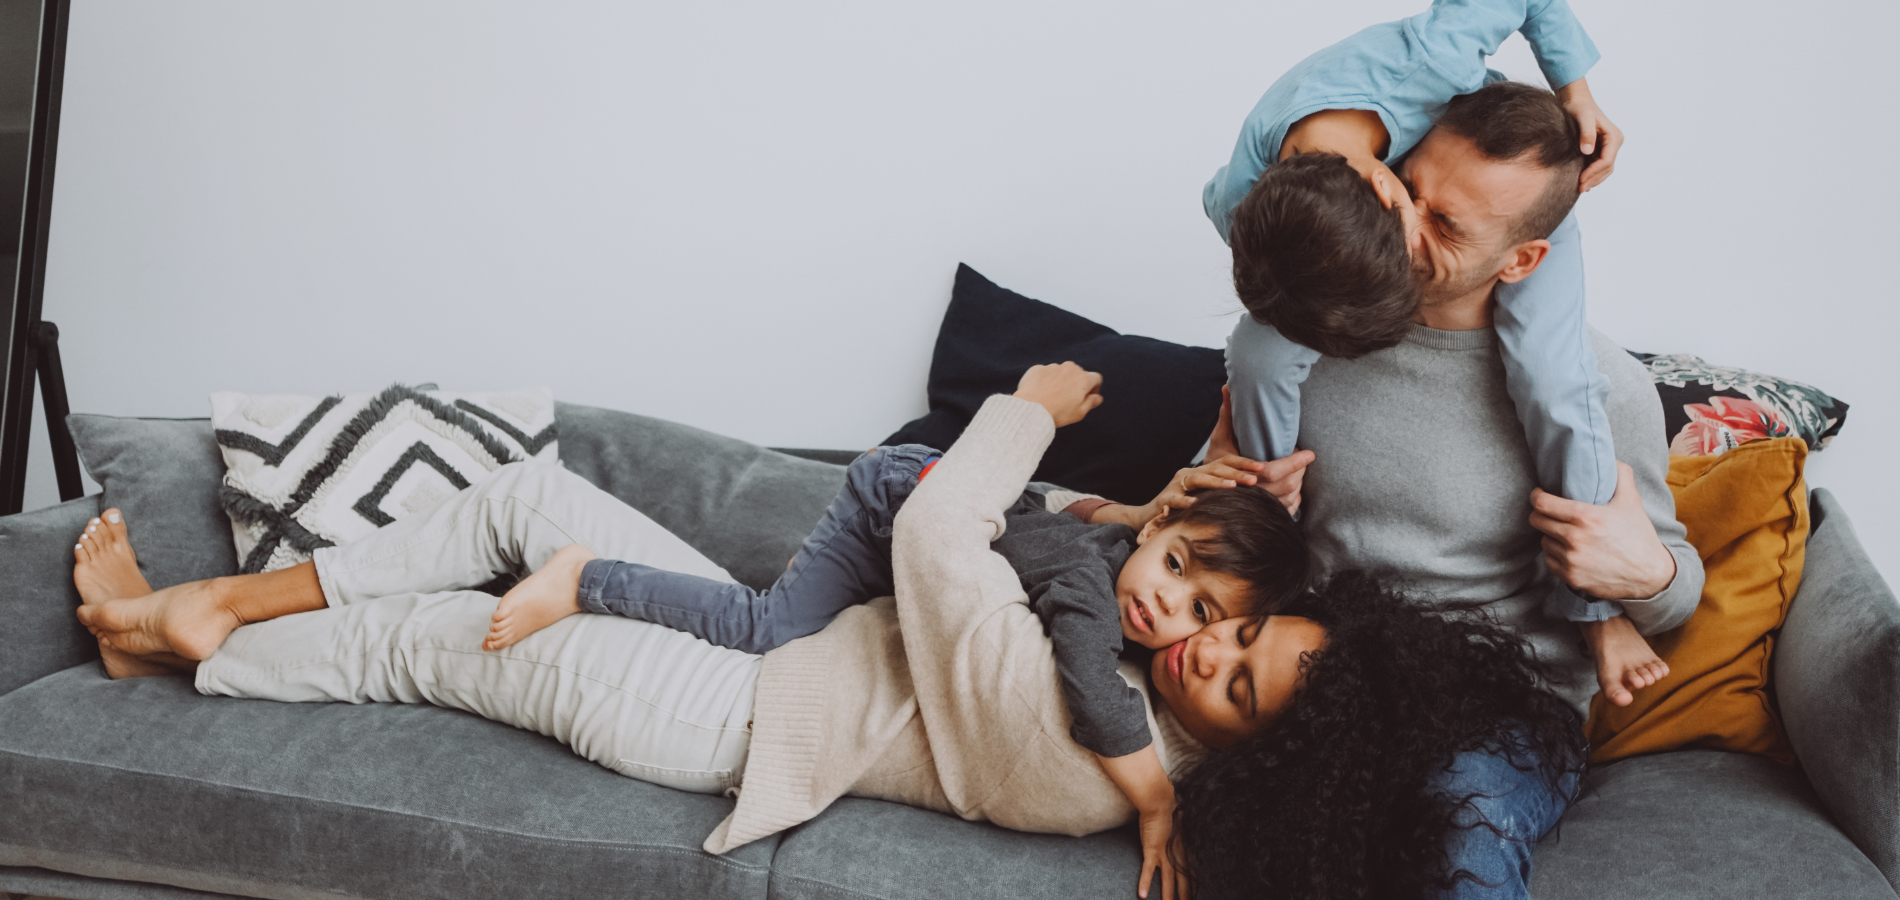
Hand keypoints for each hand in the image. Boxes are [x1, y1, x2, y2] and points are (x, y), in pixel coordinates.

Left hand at [1013, 362, 1103, 426]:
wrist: (1032, 408)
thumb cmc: (1058, 413)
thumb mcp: (1079, 413)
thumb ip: (1091, 403)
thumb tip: (1098, 398)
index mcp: (1083, 379)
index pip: (1096, 378)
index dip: (1094, 387)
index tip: (1088, 396)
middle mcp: (1070, 368)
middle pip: (1077, 373)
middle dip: (1076, 383)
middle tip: (1068, 398)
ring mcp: (1053, 367)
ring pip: (1060, 372)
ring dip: (1060, 381)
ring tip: (1052, 396)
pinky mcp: (1038, 369)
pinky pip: (1045, 373)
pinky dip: (1045, 380)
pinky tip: (1040, 393)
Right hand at [1127, 455, 1269, 524]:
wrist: (1149, 517)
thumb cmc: (1182, 508)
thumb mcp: (1204, 496)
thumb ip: (1222, 491)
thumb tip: (1251, 492)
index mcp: (1200, 472)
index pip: (1224, 462)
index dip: (1243, 463)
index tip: (1262, 467)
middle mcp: (1188, 474)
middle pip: (1214, 468)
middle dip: (1236, 472)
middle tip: (1254, 478)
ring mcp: (1175, 486)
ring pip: (1197, 479)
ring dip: (1216, 482)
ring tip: (1232, 486)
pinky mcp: (1164, 499)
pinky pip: (1175, 498)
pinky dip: (1185, 501)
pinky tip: (1196, 504)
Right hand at [1136, 800, 1189, 899]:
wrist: (1161, 802)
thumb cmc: (1169, 808)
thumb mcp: (1180, 822)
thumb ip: (1182, 830)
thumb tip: (1185, 827)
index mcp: (1185, 848)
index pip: (1191, 871)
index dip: (1194, 884)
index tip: (1194, 894)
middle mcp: (1177, 854)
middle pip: (1183, 880)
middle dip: (1185, 895)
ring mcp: (1165, 854)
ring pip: (1168, 880)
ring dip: (1168, 895)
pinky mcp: (1152, 851)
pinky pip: (1147, 871)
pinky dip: (1144, 883)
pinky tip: (1142, 896)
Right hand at [1199, 385, 1312, 514]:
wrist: (1200, 492)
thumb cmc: (1212, 463)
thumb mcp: (1219, 439)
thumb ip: (1227, 415)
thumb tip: (1228, 387)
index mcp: (1243, 476)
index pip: (1275, 470)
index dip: (1295, 462)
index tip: (1309, 453)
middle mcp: (1250, 494)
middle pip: (1287, 486)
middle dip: (1300, 472)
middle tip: (1305, 459)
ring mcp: (1255, 508)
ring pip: (1288, 500)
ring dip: (1298, 486)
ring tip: (1300, 472)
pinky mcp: (1260, 517)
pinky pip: (1285, 512)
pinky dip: (1294, 502)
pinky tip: (1295, 491)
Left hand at [1529, 462, 1676, 599]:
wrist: (1649, 575)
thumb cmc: (1639, 536)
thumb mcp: (1632, 502)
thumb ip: (1620, 476)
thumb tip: (1611, 458)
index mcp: (1586, 517)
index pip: (1542, 504)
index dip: (1537, 497)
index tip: (1539, 494)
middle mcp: (1575, 539)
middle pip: (1538, 521)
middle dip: (1542, 515)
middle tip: (1551, 513)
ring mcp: (1572, 560)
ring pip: (1544, 542)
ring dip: (1551, 536)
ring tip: (1565, 532)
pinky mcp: (1571, 578)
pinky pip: (1549, 561)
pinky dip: (1556, 555)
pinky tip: (1569, 551)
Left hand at [1554, 77, 1622, 191]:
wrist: (1576, 100)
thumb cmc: (1579, 107)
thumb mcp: (1582, 118)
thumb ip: (1586, 133)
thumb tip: (1588, 151)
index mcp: (1614, 137)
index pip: (1607, 161)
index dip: (1594, 172)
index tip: (1581, 180)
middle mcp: (1614, 143)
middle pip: (1607, 168)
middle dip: (1594, 179)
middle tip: (1580, 189)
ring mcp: (1608, 147)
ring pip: (1604, 169)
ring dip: (1594, 179)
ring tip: (1580, 188)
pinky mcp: (1600, 149)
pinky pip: (1598, 166)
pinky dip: (1592, 175)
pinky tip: (1582, 182)